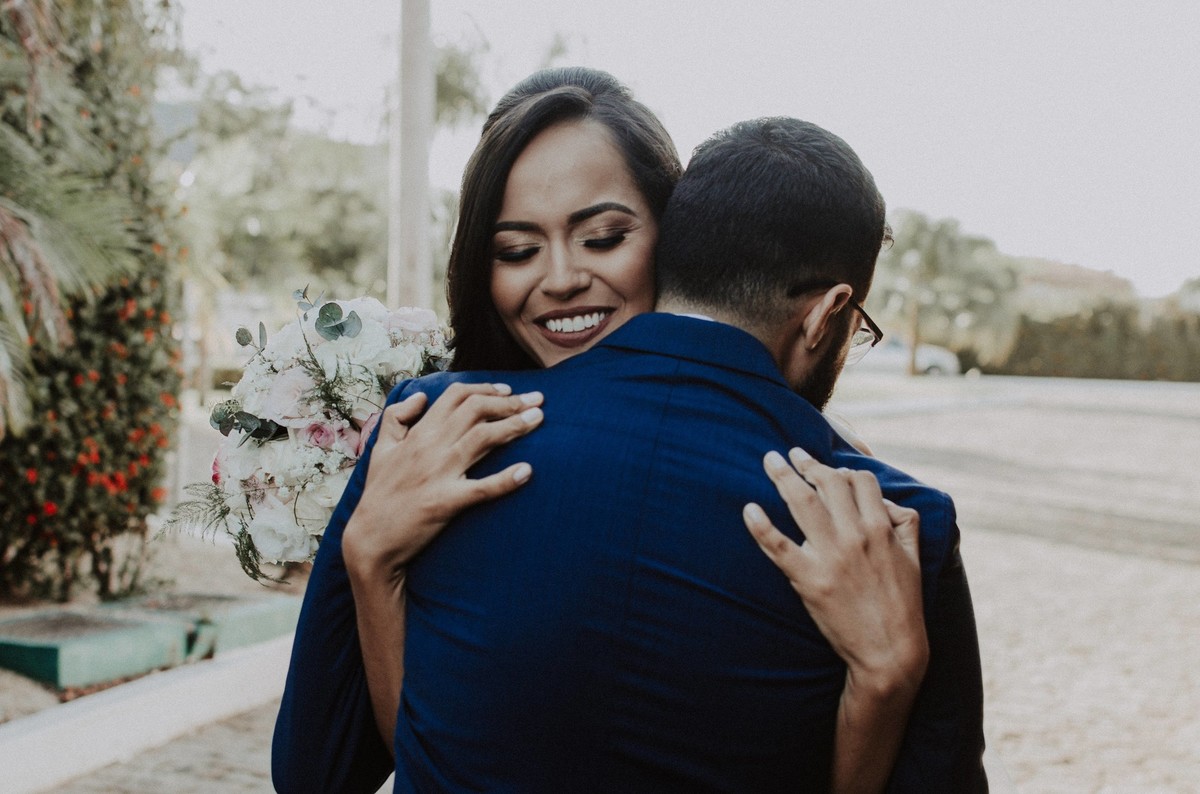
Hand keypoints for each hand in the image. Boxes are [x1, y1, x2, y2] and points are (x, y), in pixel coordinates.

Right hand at [343, 382, 543, 580]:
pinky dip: (506, 479)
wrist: (370, 540)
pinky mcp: (446, 502)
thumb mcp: (380, 450)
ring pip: (483, 438)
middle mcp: (430, 447)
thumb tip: (419, 396)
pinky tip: (527, 471)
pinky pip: (481, 488)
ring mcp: (439, 474)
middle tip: (537, 400)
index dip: (487, 389)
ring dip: (516, 425)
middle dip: (511, 402)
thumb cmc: (379, 495)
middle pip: (476, 410)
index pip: (456, 396)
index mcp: (418, 433)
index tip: (509, 391)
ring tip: (539, 419)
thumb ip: (396, 418)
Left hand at [742, 447, 926, 693]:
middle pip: (828, 483)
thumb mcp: (915, 559)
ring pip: (802, 503)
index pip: (859, 481)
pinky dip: (761, 526)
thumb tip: (889, 502)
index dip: (841, 468)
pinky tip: (749, 509)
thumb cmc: (903, 606)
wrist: (890, 652)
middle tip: (789, 453)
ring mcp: (830, 556)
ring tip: (768, 460)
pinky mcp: (809, 579)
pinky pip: (779, 546)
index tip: (826, 468)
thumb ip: (906, 525)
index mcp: (881, 529)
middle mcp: (855, 536)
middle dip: (807, 463)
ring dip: (782, 477)